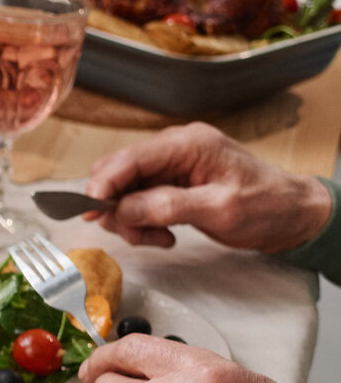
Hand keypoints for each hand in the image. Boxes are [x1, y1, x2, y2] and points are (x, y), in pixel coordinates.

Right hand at [81, 122, 334, 250]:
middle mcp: (175, 149)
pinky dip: (142, 221)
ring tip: (158, 237)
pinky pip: (139, 201)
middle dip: (116, 207)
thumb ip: (167, 205)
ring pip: (124, 191)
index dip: (102, 185)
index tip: (89, 213)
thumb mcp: (219, 208)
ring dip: (130, 219)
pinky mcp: (172, 184)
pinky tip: (163, 234)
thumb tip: (121, 208)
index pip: (128, 159)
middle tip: (135, 233)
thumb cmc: (267, 206)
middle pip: (118, 174)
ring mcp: (172, 166)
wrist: (293, 214)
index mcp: (188, 144)